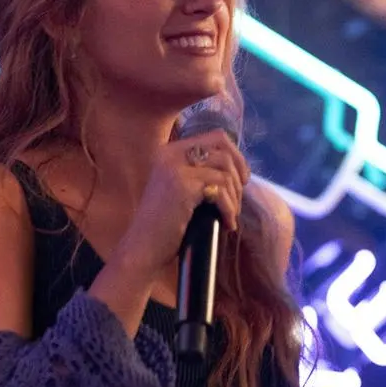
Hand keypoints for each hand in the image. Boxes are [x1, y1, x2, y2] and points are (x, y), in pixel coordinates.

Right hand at [112, 129, 249, 280]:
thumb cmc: (166, 225)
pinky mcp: (181, 186)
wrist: (144, 249)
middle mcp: (170, 154)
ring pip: (224, 169)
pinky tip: (226, 223)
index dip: (236, 155)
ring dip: (235, 195)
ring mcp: (174, 168)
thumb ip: (201, 174)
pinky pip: (219, 189)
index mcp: (170, 151)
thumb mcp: (183, 190)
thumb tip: (238, 169)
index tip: (241, 179)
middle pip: (223, 148)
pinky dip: (229, 208)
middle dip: (239, 173)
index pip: (215, 137)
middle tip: (237, 199)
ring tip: (230, 215)